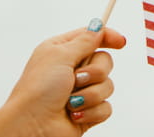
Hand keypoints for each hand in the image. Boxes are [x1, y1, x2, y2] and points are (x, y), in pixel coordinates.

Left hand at [0, 19, 125, 136]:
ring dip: (90, 94)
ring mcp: (81, 91)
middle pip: (104, 61)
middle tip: (76, 78)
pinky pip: (106, 107)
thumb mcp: (60, 56)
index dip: (108, 37)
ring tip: (71, 101)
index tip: (120, 42)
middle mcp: (72, 69)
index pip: (92, 37)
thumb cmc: (38, 90)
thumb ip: (84, 41)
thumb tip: (98, 26)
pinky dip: (91, 111)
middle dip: (94, 72)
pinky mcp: (87, 111)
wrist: (32, 126)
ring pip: (108, 85)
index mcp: (62, 51)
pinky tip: (74, 114)